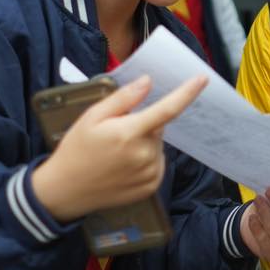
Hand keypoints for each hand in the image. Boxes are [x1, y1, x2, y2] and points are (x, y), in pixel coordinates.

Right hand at [31, 75, 205, 222]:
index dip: (187, 93)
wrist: (66, 190)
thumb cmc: (77, 149)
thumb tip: (147, 82)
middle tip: (116, 132)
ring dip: (144, 143)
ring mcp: (149, 173)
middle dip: (143, 124)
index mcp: (129, 133)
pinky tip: (123, 166)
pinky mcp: (151, 186)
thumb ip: (123, 99)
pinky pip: (157, 163)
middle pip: (158, 127)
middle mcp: (144, 154)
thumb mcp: (92, 117)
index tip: (203, 79)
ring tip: (116, 153)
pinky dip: (146, 160)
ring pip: (157, 145)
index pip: (167, 110)